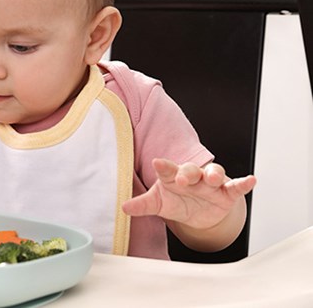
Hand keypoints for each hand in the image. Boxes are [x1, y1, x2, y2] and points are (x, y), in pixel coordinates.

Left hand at [122, 158, 256, 230]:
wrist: (197, 213)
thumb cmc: (176, 201)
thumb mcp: (158, 203)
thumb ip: (142, 205)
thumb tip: (124, 207)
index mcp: (173, 175)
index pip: (167, 168)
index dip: (163, 166)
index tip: (156, 163)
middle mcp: (193, 176)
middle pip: (192, 169)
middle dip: (188, 172)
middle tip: (182, 177)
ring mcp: (210, 184)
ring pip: (215, 174)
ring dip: (214, 174)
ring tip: (214, 178)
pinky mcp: (226, 194)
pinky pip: (236, 186)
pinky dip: (244, 183)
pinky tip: (251, 180)